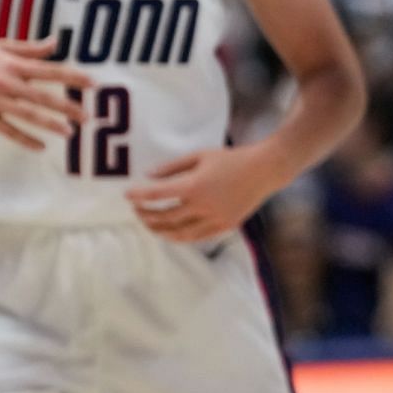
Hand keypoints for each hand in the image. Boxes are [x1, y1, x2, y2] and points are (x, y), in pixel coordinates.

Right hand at [0, 38, 90, 149]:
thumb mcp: (0, 47)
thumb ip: (29, 49)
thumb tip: (55, 43)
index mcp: (13, 64)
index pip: (49, 71)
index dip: (72, 77)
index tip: (93, 84)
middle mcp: (6, 83)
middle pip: (43, 97)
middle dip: (68, 107)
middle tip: (88, 116)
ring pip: (28, 116)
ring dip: (51, 125)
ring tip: (70, 133)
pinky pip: (8, 131)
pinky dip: (25, 139)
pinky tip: (41, 147)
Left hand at [126, 146, 276, 241]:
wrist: (264, 170)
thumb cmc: (232, 158)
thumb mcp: (200, 156)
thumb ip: (172, 167)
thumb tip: (149, 176)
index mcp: (193, 186)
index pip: (157, 195)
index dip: (139, 196)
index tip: (127, 196)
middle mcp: (202, 206)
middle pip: (164, 217)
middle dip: (146, 215)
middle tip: (137, 211)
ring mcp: (214, 219)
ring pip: (179, 233)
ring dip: (160, 231)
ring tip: (151, 226)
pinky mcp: (225, 226)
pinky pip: (197, 237)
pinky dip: (181, 236)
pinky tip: (173, 231)